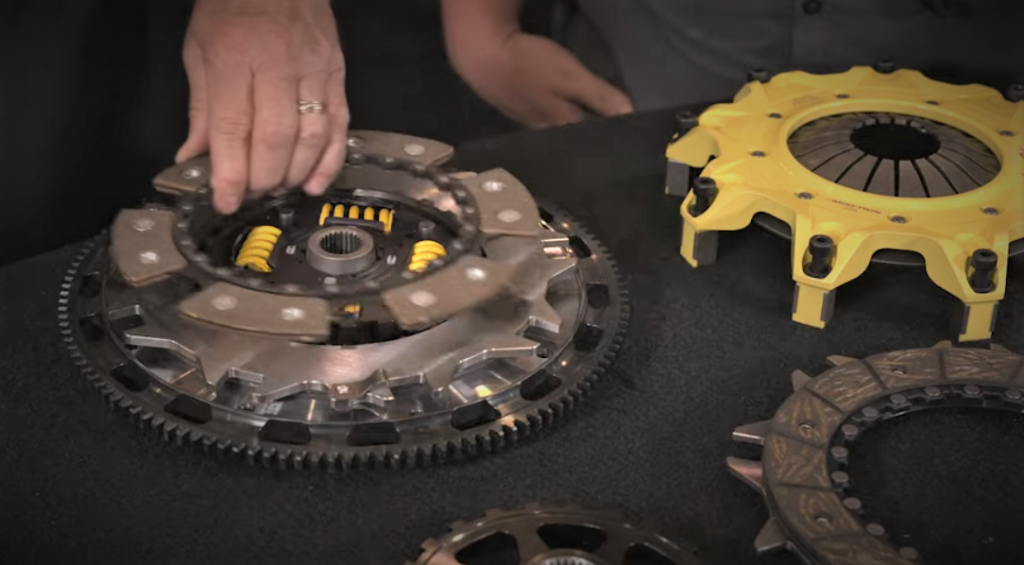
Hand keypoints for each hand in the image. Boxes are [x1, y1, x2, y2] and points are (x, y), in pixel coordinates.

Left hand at [176, 0, 348, 213]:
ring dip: (294, 173)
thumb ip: (202, 107)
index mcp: (235, 56)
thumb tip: (194, 157)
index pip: (233, 127)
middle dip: (262, 178)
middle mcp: (278, 64)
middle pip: (275, 138)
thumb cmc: (233, 7)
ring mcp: (314, 70)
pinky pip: (339, 125)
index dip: (230, 173)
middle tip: (251, 195)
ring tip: (277, 189)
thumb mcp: (200, 49)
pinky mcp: (338, 74)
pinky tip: (314, 183)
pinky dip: (329, 160)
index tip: (225, 201)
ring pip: (310, 136)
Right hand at [452, 32, 632, 127]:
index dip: (609, 142)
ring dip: (571, 135)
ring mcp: (528, 124)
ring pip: (557, 135)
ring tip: (589, 134)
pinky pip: (541, 124)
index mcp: (561, 128)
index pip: (592, 142)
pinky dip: (553, 123)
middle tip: (611, 141)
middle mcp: (545, 133)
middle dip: (590, 142)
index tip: (627, 145)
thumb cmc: (528, 65)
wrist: (481, 58)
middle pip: (573, 142)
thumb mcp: (570, 77)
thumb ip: (600, 97)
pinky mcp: (516, 112)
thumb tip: (629, 116)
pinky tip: (558, 117)